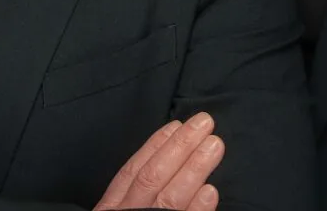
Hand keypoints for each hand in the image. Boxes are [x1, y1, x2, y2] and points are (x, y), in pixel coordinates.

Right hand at [94, 112, 224, 210]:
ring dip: (193, 169)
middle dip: (180, 146)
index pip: (133, 170)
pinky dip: (196, 208)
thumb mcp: (121, 210)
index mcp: (112, 207)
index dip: (155, 145)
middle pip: (152, 177)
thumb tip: (166, 158)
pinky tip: (210, 191)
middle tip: (204, 124)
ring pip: (169, 198)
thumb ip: (137, 194)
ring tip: (214, 146)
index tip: (177, 125)